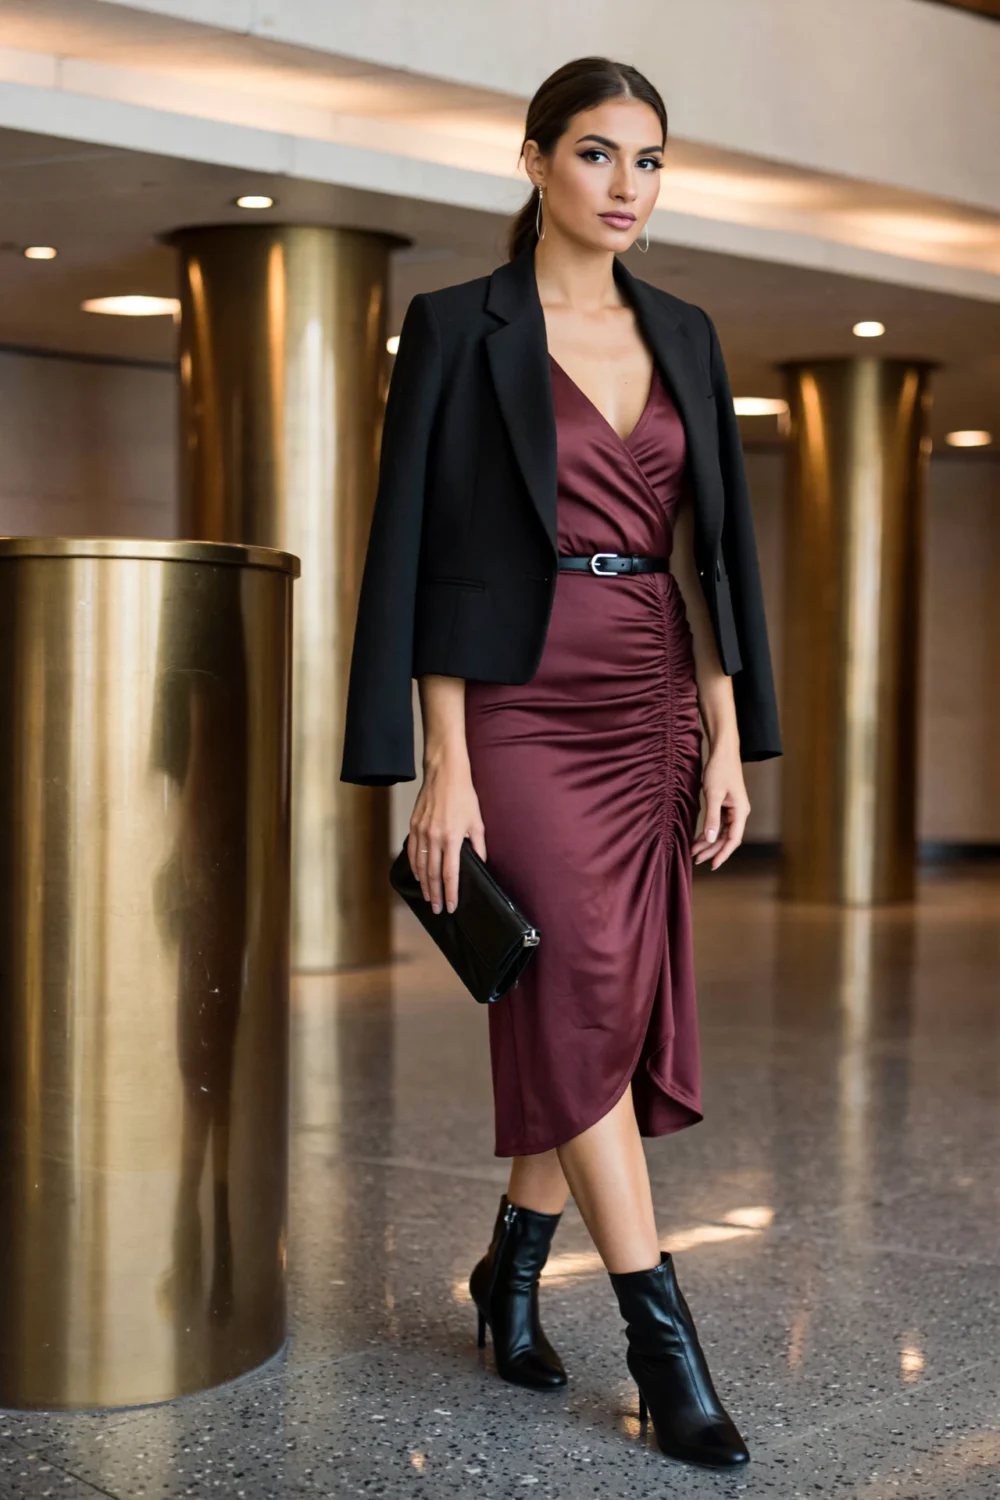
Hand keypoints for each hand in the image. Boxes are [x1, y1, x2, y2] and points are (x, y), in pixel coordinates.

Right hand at [408, 752, 486, 913]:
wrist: (444, 774)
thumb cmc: (463, 796)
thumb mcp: (477, 821)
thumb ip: (478, 846)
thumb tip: (480, 864)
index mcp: (452, 838)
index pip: (450, 874)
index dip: (450, 893)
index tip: (451, 906)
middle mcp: (434, 837)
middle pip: (432, 874)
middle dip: (435, 894)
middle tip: (438, 909)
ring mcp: (421, 831)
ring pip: (420, 865)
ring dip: (424, 884)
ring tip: (429, 897)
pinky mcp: (414, 825)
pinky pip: (412, 851)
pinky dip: (414, 866)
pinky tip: (418, 876)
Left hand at [692, 744, 749, 869]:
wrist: (723, 752)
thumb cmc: (720, 770)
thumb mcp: (713, 794)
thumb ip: (712, 818)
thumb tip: (711, 839)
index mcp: (740, 811)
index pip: (733, 839)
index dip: (723, 853)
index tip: (713, 865)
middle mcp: (739, 813)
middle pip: (727, 838)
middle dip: (712, 850)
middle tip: (696, 860)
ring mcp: (733, 809)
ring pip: (721, 832)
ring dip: (709, 842)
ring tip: (694, 852)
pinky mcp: (726, 805)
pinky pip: (718, 823)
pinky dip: (709, 831)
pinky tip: (699, 838)